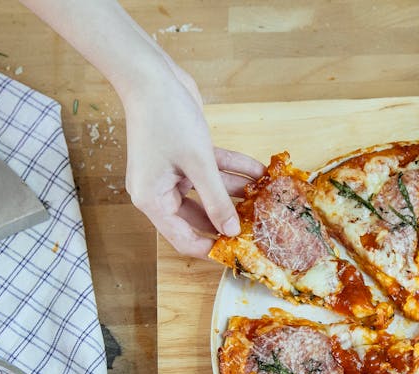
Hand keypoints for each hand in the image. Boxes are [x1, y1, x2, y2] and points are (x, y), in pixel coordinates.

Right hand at [122, 57, 265, 257]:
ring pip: (210, 192)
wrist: (152, 75)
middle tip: (258, 227)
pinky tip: (260, 172)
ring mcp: (173, 173)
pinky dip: (233, 170)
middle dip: (229, 220)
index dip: (210, 248)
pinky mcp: (185, 156)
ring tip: (266, 199)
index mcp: (153, 200)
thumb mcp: (198, 163)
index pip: (183, 239)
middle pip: (199, 218)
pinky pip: (212, 171)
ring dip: (237, 193)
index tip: (238, 253)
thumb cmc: (166, 119)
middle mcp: (160, 190)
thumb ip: (216, 199)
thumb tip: (230, 230)